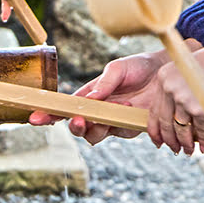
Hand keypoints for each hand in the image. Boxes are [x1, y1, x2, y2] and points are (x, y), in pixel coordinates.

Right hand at [29, 49, 176, 144]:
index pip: (65, 107)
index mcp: (90, 95)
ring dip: (99, 126)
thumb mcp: (118, 68)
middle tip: (81, 120)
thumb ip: (103, 83)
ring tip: (116, 108)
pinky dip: (121, 123)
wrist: (168, 71)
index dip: (49, 115)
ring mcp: (114, 122)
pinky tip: (130, 109)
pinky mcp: (131, 128)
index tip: (35, 118)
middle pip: (78, 127)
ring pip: (95, 136)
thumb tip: (89, 99)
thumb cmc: (140, 66)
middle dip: (76, 126)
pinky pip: (119, 133)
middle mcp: (99, 111)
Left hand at [142, 37, 203, 153]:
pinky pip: (200, 129)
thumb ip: (178, 90)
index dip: (156, 129)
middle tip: (175, 149)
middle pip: (166, 122)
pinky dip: (202, 140)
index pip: (154, 110)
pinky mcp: (201, 108)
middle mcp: (170, 87)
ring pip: (181, 129)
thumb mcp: (190, 72)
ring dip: (185, 144)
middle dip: (170, 140)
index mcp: (164, 77)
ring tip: (188, 151)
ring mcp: (184, 98)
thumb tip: (174, 119)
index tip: (159, 140)